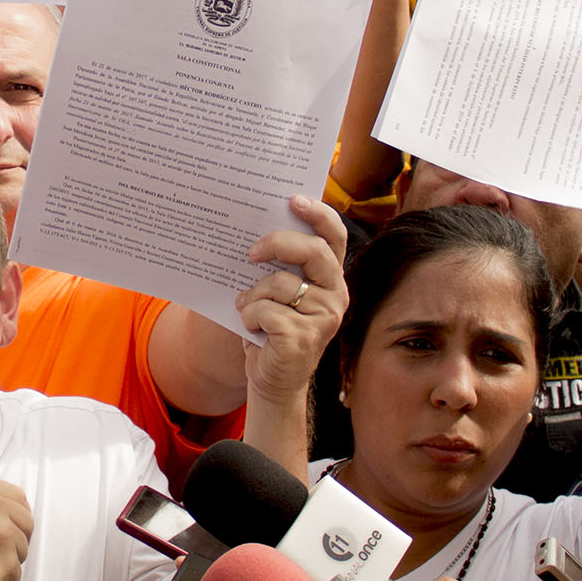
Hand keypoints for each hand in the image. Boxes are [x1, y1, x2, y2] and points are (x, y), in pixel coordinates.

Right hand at [0, 476, 32, 580]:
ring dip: (5, 560)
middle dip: (13, 539)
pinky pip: (15, 574)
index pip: (19, 498)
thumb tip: (14, 511)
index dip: (11, 517)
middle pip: (27, 523)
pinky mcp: (7, 565)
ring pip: (22, 550)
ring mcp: (2, 535)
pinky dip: (0, 580)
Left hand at [235, 196, 348, 406]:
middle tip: (251, 252)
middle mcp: (336, 294)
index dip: (319, 214)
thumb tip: (254, 228)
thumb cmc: (272, 328)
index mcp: (331, 277)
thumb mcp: (278, 291)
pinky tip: (250, 327)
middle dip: (277, 244)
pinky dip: (248, 316)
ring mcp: (324, 318)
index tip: (294, 200)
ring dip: (252, 294)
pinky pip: (265, 311)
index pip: (335, 236)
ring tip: (245, 305)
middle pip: (313, 251)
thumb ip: (279, 264)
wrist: (273, 380)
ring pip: (281, 284)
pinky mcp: (303, 338)